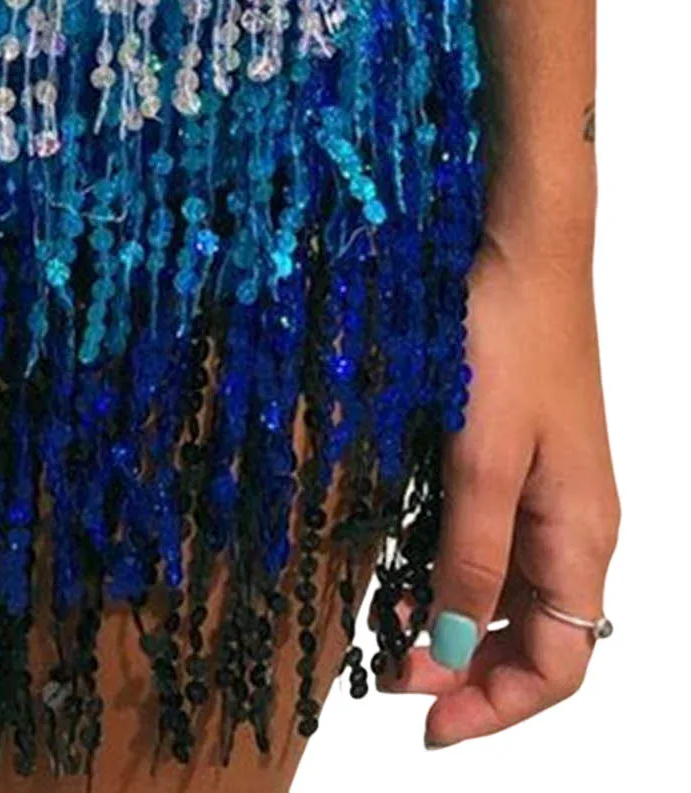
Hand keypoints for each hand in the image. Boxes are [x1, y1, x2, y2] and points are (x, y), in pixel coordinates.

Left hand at [382, 201, 618, 747]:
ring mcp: (546, 488)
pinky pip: (488, 535)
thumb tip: (453, 654)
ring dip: (454, 619)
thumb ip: (470, 558)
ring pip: (508, 588)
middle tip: (392, 678)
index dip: (495, 706)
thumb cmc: (507, 339)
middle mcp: (573, 523)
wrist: (518, 247)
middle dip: (469, 670)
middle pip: (536, 635)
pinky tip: (401, 564)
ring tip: (388, 631)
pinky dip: (448, 564)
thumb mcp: (480, 458)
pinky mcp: (513, 453)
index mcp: (582, 536)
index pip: (559, 663)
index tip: (423, 723)